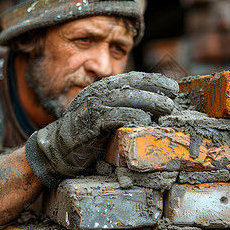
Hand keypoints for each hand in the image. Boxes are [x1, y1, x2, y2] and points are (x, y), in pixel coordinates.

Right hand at [25, 71, 178, 187]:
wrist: (56, 149)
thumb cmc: (86, 134)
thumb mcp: (106, 116)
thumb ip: (123, 108)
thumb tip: (155, 111)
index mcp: (103, 89)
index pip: (132, 79)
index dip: (154, 81)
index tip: (173, 87)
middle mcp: (97, 93)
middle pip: (131, 86)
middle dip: (155, 89)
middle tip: (173, 97)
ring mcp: (92, 107)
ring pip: (124, 98)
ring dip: (148, 101)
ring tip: (166, 107)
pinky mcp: (88, 123)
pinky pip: (112, 117)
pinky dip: (130, 117)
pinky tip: (145, 122)